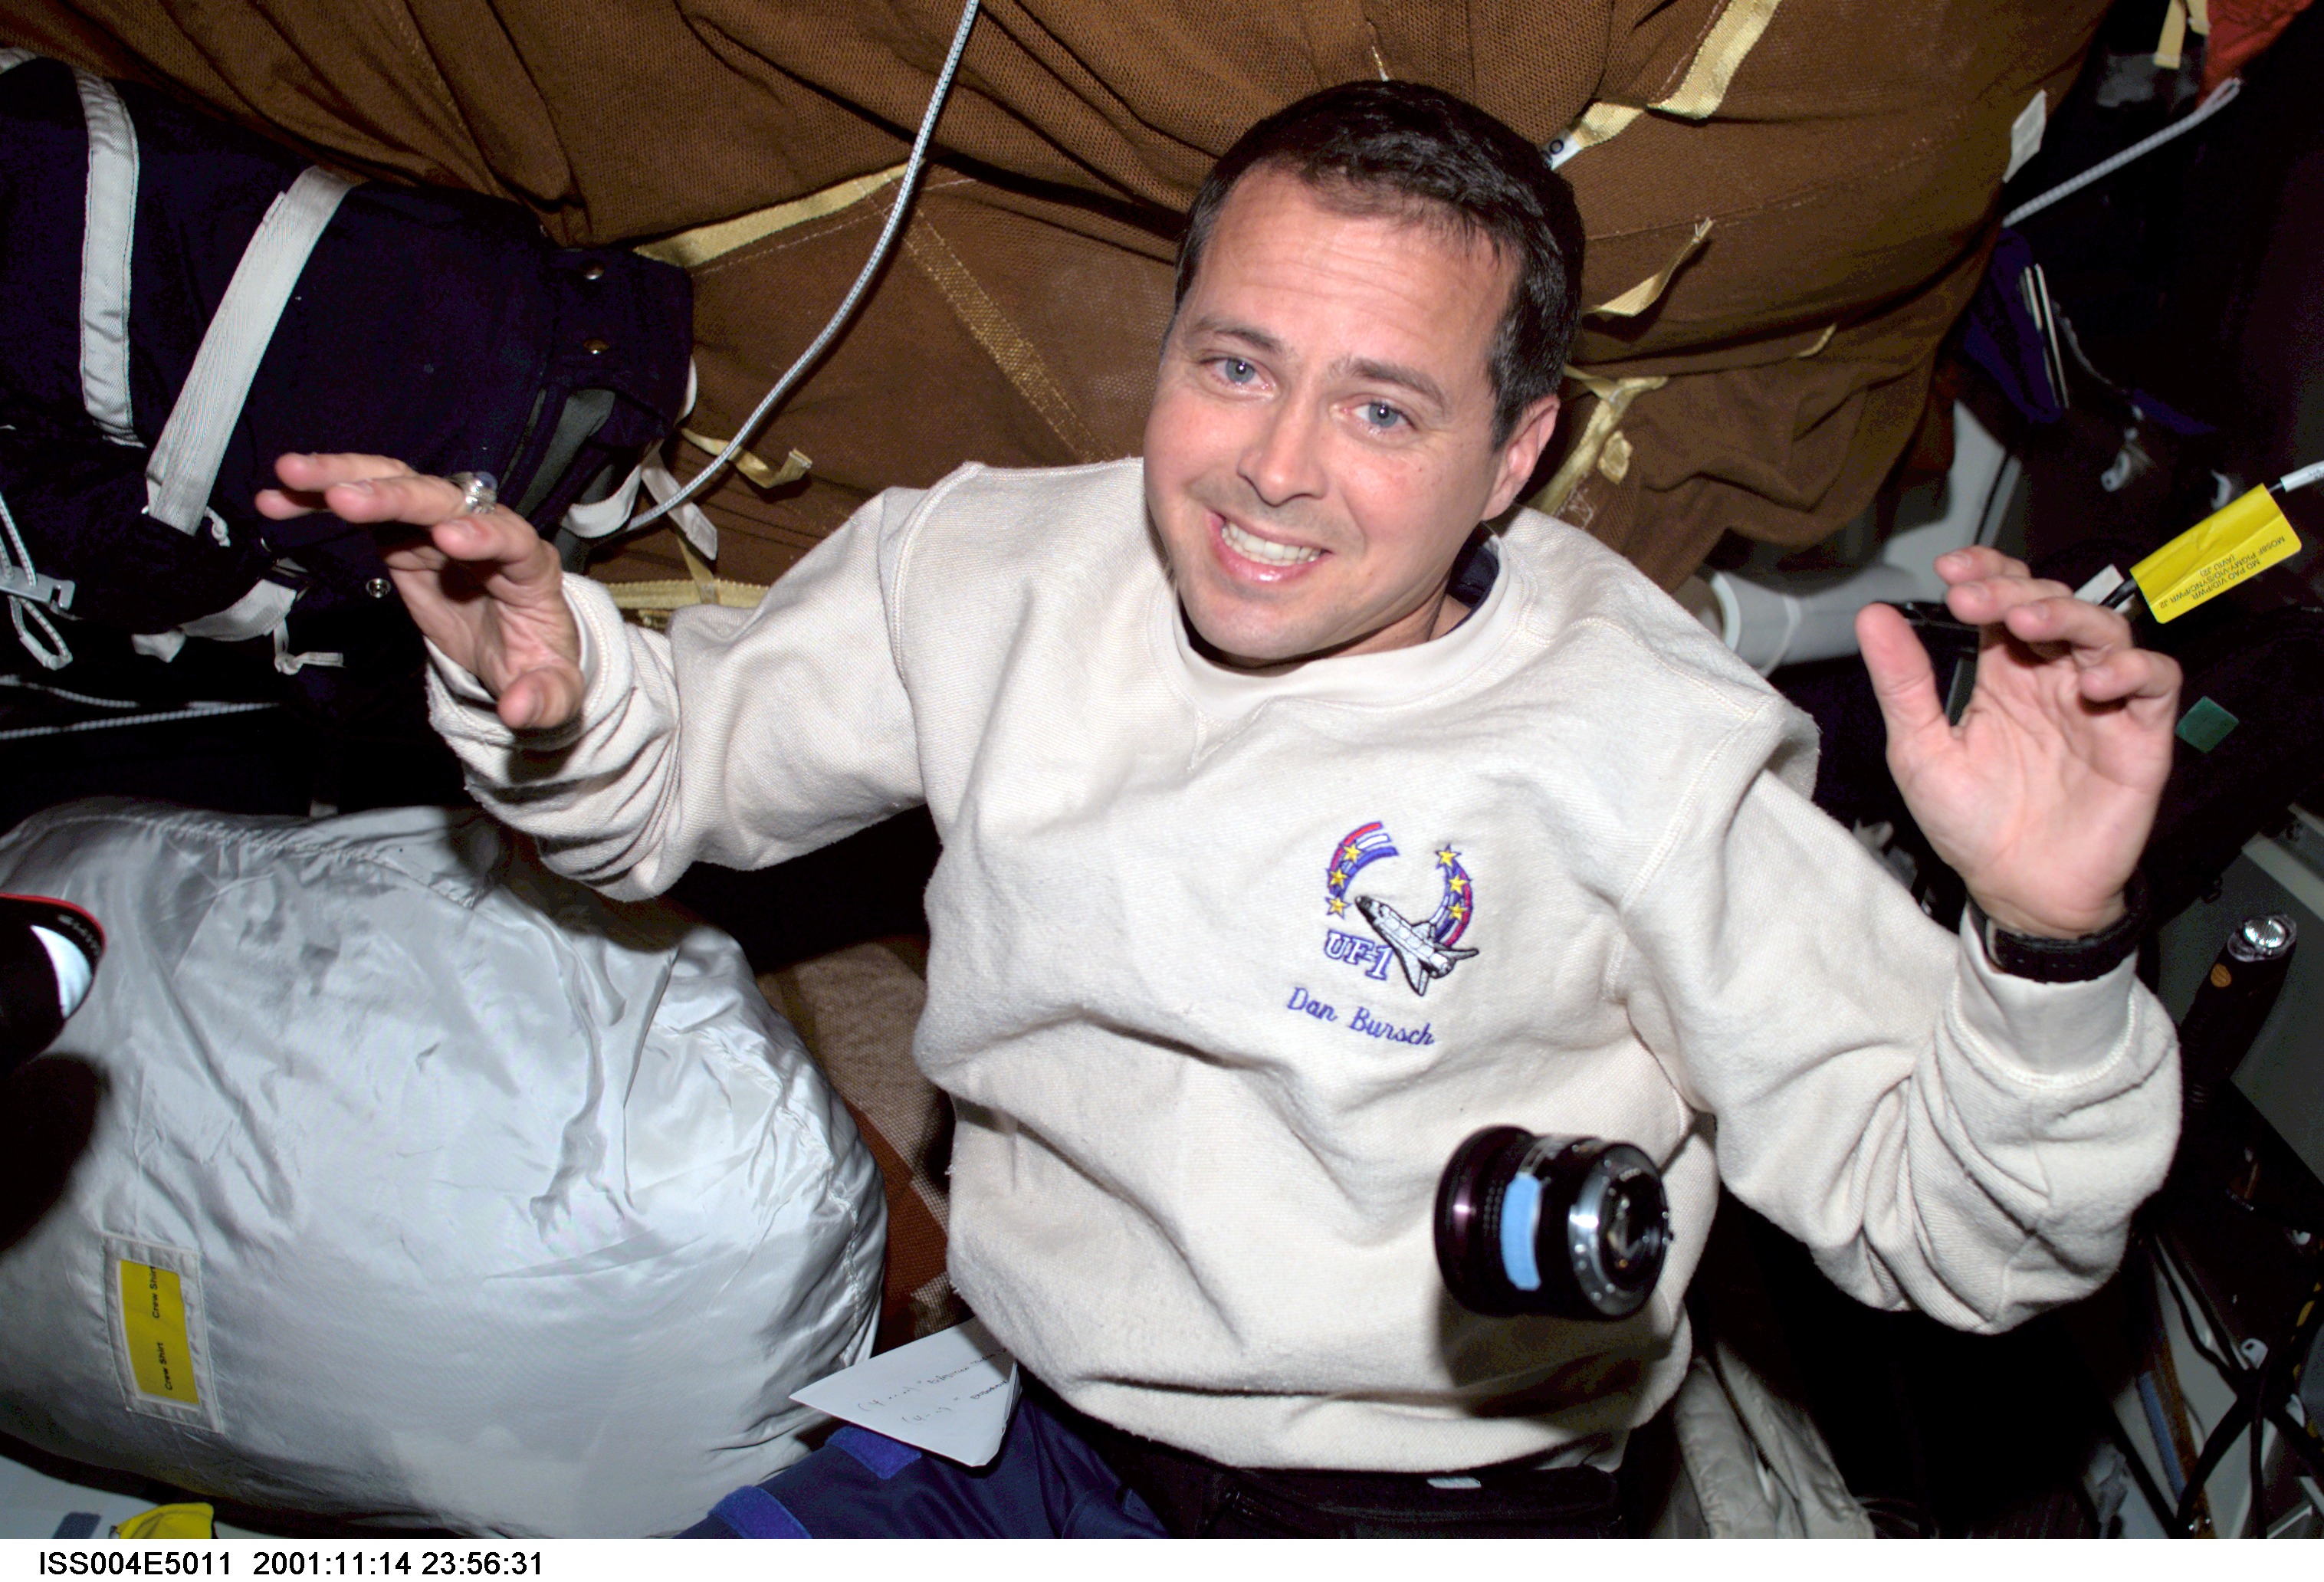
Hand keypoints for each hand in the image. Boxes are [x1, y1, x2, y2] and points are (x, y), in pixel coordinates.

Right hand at [258, 453, 584, 731]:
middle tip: (347, 498)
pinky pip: (363, 509)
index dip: (485, 533)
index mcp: (529, 568)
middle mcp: (485, 533)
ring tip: (292, 474)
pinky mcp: (405, 537)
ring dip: (345, 476)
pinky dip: (321, 501)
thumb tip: (517, 708)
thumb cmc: (537, 662)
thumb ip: (544, 699)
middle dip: (396, 496)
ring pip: (398, 485)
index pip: (512, 539)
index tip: (450, 537)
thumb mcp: (556, 693)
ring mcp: (440, 528)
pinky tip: (279, 498)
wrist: (518, 651)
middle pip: (444, 501)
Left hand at [1856, 547, 2180, 938]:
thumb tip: (1873, 616)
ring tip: (2024, 623)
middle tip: (1974, 598)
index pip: (2005, 600)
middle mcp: (2053, 679)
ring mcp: (2099, 703)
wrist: (2016, 890)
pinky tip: (2090, 682)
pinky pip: (2156, 682)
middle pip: (2052, 604)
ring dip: (2067, 616)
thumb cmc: (1971, 824)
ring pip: (2104, 629)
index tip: (1952, 569)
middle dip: (2014, 590)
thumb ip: (1903, 684)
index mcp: (2002, 675)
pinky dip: (2131, 669)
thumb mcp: (1921, 749)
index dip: (1988, 573)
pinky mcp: (2140, 735)